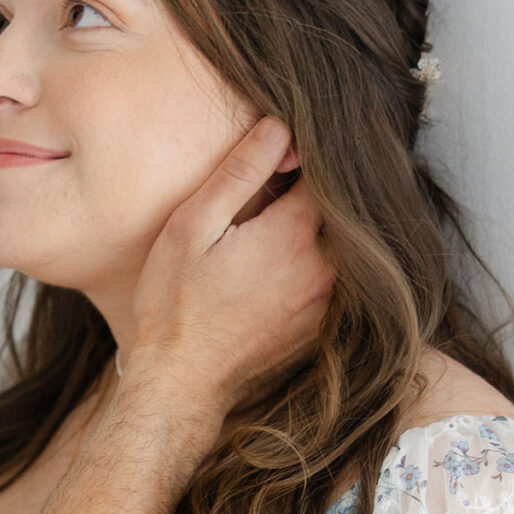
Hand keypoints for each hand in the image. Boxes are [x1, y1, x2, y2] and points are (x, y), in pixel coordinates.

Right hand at [118, 118, 331, 438]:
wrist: (181, 387)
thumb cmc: (173, 308)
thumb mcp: (191, 228)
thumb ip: (239, 174)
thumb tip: (280, 126)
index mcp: (294, 234)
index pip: (326, 171)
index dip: (304, 155)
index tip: (280, 157)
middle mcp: (325, 267)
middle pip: (338, 208)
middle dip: (313, 191)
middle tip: (277, 189)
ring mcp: (329, 301)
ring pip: (340, 244)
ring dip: (316, 230)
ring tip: (274, 230)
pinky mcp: (323, 326)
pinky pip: (333, 279)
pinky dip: (315, 265)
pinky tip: (276, 271)